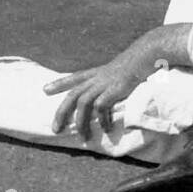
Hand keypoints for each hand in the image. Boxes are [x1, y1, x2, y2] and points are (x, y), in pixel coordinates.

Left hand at [43, 25, 189, 139]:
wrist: (146, 53)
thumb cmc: (138, 61)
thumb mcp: (122, 69)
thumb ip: (115, 78)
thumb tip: (115, 89)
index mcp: (98, 72)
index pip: (75, 77)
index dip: (60, 83)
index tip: (45, 90)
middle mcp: (97, 78)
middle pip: (73, 95)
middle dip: (62, 112)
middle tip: (55, 128)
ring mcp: (104, 83)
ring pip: (83, 103)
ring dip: (81, 122)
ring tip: (83, 138)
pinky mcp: (113, 90)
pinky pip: (101, 108)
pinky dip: (102, 120)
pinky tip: (106, 129)